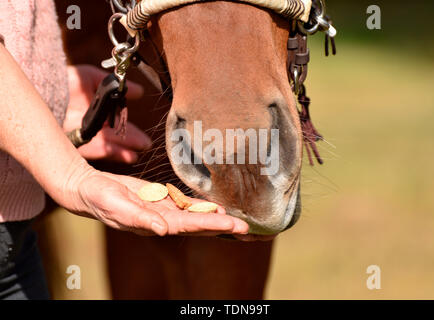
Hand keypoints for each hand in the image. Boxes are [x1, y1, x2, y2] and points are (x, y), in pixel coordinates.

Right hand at [62, 165, 248, 236]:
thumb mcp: (116, 205)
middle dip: (223, 227)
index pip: (189, 226)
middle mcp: (163, 220)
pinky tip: (217, 205)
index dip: (212, 224)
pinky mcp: (161, 200)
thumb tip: (164, 230)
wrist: (90, 189)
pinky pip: (186, 204)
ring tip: (239, 222)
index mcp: (155, 223)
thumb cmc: (99, 198)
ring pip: (195, 216)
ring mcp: (163, 210)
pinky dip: (202, 206)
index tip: (233, 225)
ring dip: (217, 219)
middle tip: (248, 229)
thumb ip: (139, 219)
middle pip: (198, 224)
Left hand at [64, 64, 150, 162]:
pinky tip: (128, 157)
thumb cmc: (59, 81)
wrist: (41, 93)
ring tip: (137, 154)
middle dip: (130, 138)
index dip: (125, 120)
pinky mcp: (74, 145)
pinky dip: (113, 154)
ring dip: (124, 150)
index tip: (139, 124)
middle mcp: (85, 120)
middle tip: (146, 144)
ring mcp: (80, 134)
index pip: (112, 115)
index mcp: (88, 105)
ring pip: (107, 144)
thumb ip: (111, 82)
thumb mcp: (87, 76)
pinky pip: (96, 152)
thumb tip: (138, 90)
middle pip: (112, 132)